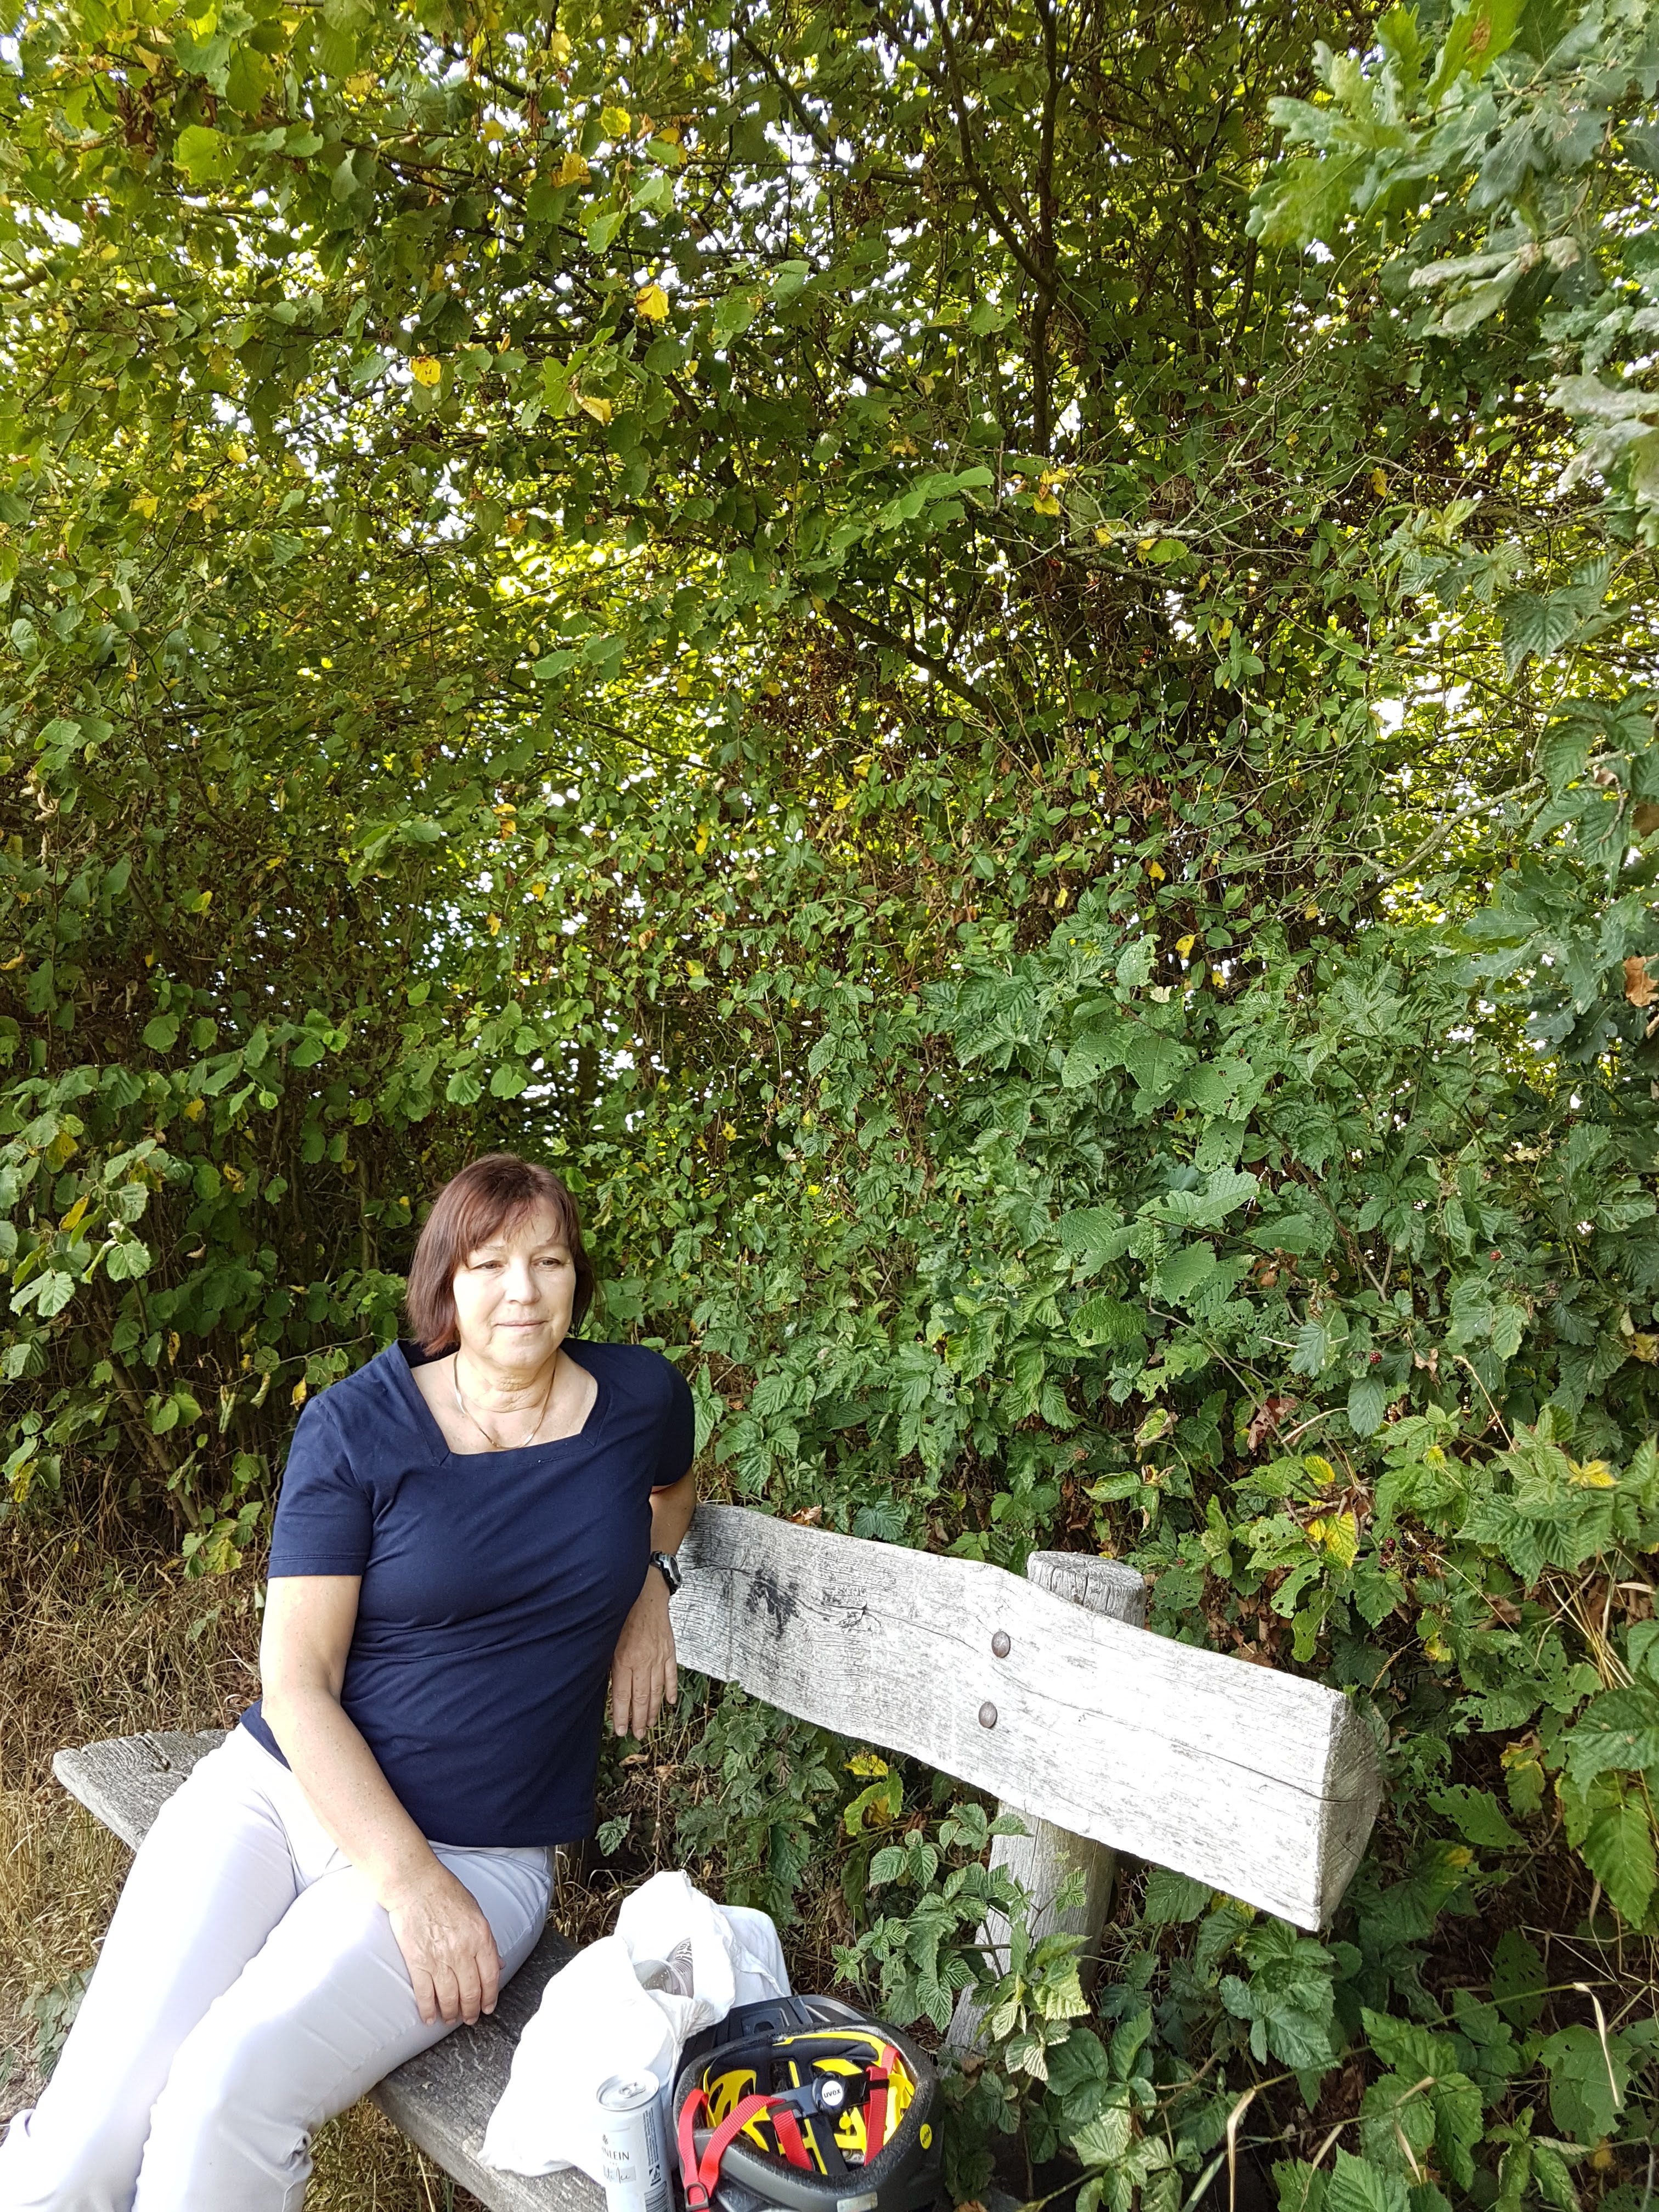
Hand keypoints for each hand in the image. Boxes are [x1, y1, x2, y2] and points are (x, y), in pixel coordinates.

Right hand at [385, 1860, 501, 2026]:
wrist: (415, 1884)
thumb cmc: (446, 1892)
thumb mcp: (476, 1911)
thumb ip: (487, 1940)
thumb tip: (498, 1964)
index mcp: (480, 1936)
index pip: (490, 1977)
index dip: (490, 1997)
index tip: (488, 2008)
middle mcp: (462, 1951)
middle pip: (471, 1991)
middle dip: (472, 2010)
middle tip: (471, 2019)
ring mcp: (439, 1959)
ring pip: (449, 1997)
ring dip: (451, 2013)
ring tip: (451, 2019)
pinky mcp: (417, 1962)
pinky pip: (424, 1994)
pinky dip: (427, 2010)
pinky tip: (429, 2018)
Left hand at [610, 1567, 677, 1737]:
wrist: (646, 1593)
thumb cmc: (622, 1615)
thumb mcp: (608, 1640)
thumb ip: (609, 1665)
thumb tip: (607, 1688)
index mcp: (624, 1660)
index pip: (622, 1696)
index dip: (622, 1716)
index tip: (621, 1731)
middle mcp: (643, 1661)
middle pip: (641, 1698)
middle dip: (639, 1719)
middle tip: (638, 1734)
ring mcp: (658, 1657)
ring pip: (656, 1690)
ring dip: (654, 1710)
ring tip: (650, 1725)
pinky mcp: (669, 1650)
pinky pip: (671, 1675)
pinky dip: (670, 1690)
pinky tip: (669, 1702)